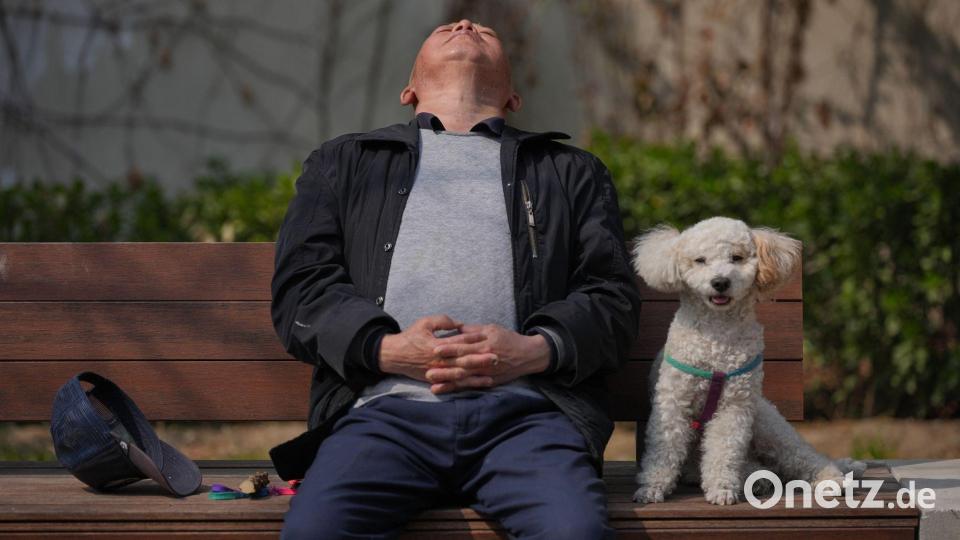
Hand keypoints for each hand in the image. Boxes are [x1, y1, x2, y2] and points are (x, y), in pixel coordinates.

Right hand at [378, 315, 483, 381]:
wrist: (394, 355)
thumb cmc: (410, 337)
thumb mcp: (424, 323)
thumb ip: (442, 321)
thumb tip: (460, 324)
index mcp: (436, 344)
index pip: (458, 341)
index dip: (473, 339)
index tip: (486, 336)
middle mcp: (439, 360)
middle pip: (463, 360)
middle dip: (480, 359)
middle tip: (497, 357)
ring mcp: (438, 371)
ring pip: (461, 374)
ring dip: (477, 373)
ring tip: (492, 372)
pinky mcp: (437, 379)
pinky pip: (455, 383)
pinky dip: (468, 384)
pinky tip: (480, 383)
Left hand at [426, 324, 550, 393]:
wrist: (528, 355)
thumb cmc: (509, 339)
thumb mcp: (492, 329)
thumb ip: (474, 330)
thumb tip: (457, 327)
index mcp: (485, 344)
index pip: (464, 346)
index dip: (450, 348)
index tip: (435, 349)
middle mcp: (485, 360)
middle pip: (462, 364)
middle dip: (445, 368)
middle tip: (427, 370)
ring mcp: (487, 373)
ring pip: (465, 378)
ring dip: (448, 381)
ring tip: (433, 384)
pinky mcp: (489, 382)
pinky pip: (471, 386)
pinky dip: (458, 388)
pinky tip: (446, 390)